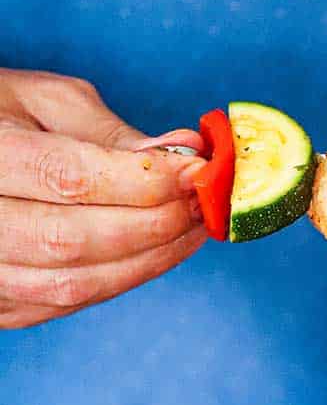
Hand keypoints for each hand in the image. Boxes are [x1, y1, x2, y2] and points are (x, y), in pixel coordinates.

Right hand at [0, 68, 206, 326]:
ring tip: (192, 227)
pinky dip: (122, 278)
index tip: (197, 172)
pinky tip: (158, 252)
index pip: (67, 179)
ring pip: (73, 284)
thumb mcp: (44, 101)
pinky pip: (67, 303)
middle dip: (154, 224)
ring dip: (148, 259)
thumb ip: (111, 134)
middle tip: (204, 202)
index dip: (143, 182)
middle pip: (71, 240)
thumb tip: (185, 155)